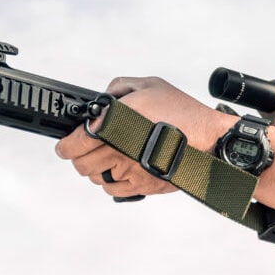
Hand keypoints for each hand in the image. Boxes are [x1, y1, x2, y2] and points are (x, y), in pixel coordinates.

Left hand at [54, 76, 232, 198]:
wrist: (209, 138)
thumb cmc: (183, 111)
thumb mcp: (149, 85)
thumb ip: (119, 87)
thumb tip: (103, 99)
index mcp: (117, 124)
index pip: (76, 142)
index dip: (66, 146)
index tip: (64, 147)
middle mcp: (120, 149)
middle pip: (82, 164)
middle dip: (79, 158)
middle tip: (84, 153)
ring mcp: (131, 170)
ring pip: (97, 178)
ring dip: (98, 170)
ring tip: (107, 161)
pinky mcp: (143, 186)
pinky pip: (114, 190)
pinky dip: (113, 182)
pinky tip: (121, 172)